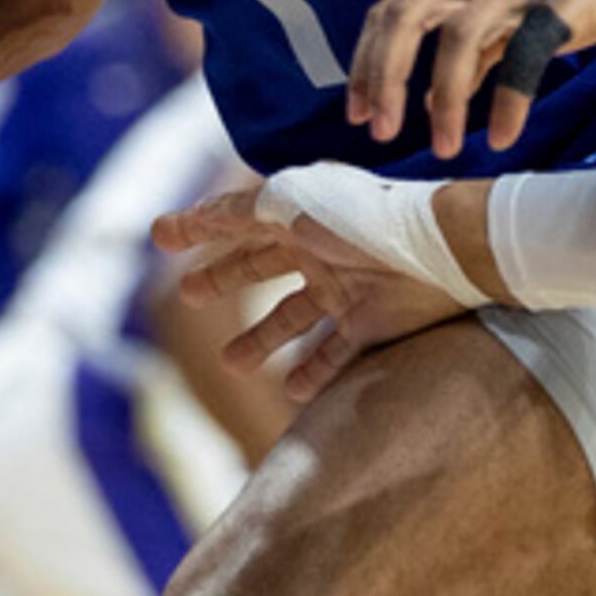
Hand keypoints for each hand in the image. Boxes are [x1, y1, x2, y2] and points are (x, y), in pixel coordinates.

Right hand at [153, 179, 477, 403]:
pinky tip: (291, 391)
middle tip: (185, 295)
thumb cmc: (359, 219)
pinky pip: (337, 356)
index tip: (160, 236)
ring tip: (233, 363)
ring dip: (262, 340)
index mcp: (298, 215)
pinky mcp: (372, 325)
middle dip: (222, 279)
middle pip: (260, 266)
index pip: (236, 218)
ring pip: (293, 319)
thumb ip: (238, 211)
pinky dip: (315, 374)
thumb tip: (196, 214)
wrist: (436, 252)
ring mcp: (345, 289)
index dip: (197, 226)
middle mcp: (319, 250)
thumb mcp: (287, 204)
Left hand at [350, 0, 595, 160]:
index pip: (391, 11)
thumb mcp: (516, 14)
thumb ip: (476, 51)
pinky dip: (507, 97)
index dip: (367, 63)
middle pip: (407, 15)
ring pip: (457, 34)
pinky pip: (525, 50)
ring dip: (444, 98)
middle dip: (385, 77)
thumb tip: (435, 104)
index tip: (361, 115)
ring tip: (445, 149)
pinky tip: (502, 133)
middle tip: (381, 133)